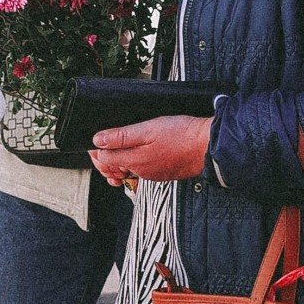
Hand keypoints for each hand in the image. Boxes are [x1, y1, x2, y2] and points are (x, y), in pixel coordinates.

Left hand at [91, 114, 212, 184]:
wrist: (208, 146)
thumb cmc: (182, 135)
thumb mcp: (148, 129)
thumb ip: (121, 136)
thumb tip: (98, 140)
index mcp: (134, 161)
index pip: (104, 160)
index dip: (96, 149)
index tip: (96, 138)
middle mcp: (140, 172)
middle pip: (113, 168)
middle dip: (103, 157)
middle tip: (100, 143)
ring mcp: (151, 174)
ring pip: (126, 170)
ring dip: (117, 161)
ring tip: (114, 147)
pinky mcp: (161, 173)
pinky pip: (140, 171)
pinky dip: (132, 164)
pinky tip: (135, 154)